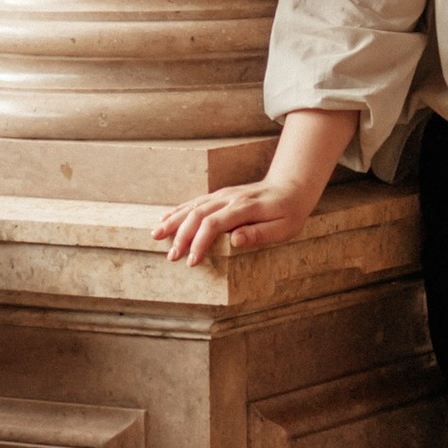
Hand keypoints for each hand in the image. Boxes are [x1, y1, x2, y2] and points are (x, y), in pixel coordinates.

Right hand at [152, 180, 312, 267]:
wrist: (292, 185)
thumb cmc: (289, 211)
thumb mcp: (283, 228)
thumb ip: (258, 233)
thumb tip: (234, 241)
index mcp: (244, 208)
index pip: (214, 224)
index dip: (200, 242)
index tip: (191, 261)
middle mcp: (229, 198)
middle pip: (198, 215)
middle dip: (181, 236)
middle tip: (171, 257)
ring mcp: (223, 195)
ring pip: (193, 206)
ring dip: (174, 221)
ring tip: (155, 235)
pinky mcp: (220, 195)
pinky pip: (196, 202)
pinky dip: (179, 210)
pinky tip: (166, 219)